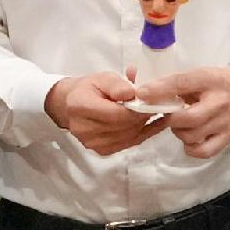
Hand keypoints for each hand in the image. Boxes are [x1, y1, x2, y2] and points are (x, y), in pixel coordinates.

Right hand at [43, 72, 167, 156]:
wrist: (72, 105)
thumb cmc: (89, 89)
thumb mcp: (102, 78)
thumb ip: (117, 84)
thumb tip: (133, 94)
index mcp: (81, 106)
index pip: (116, 113)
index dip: (136, 109)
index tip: (151, 101)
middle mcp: (84, 128)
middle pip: (123, 126)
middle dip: (142, 116)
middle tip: (157, 106)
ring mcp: (92, 143)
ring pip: (128, 137)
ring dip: (144, 126)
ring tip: (154, 113)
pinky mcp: (101, 151)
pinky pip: (127, 144)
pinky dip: (142, 134)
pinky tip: (151, 125)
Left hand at [147, 64, 229, 157]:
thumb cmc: (212, 82)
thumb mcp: (196, 74)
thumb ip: (171, 80)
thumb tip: (138, 84)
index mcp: (209, 79)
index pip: (183, 83)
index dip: (160, 89)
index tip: (142, 94)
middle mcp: (219, 101)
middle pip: (190, 117)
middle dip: (171, 119)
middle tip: (166, 115)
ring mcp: (225, 121)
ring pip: (194, 135)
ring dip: (179, 132)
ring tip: (179, 125)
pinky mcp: (227, 137)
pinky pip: (204, 151)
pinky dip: (191, 148)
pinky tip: (189, 139)